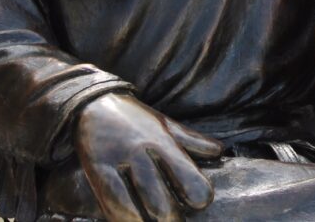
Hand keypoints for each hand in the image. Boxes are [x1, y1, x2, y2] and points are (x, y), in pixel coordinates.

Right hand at [74, 92, 221, 221]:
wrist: (95, 103)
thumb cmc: (136, 120)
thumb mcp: (167, 125)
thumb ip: (192, 141)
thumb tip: (220, 151)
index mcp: (163, 140)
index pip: (186, 171)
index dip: (196, 191)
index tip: (201, 203)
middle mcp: (143, 150)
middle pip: (160, 194)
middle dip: (170, 217)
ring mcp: (119, 160)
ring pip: (134, 201)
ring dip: (146, 221)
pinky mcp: (98, 168)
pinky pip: (111, 199)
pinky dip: (122, 216)